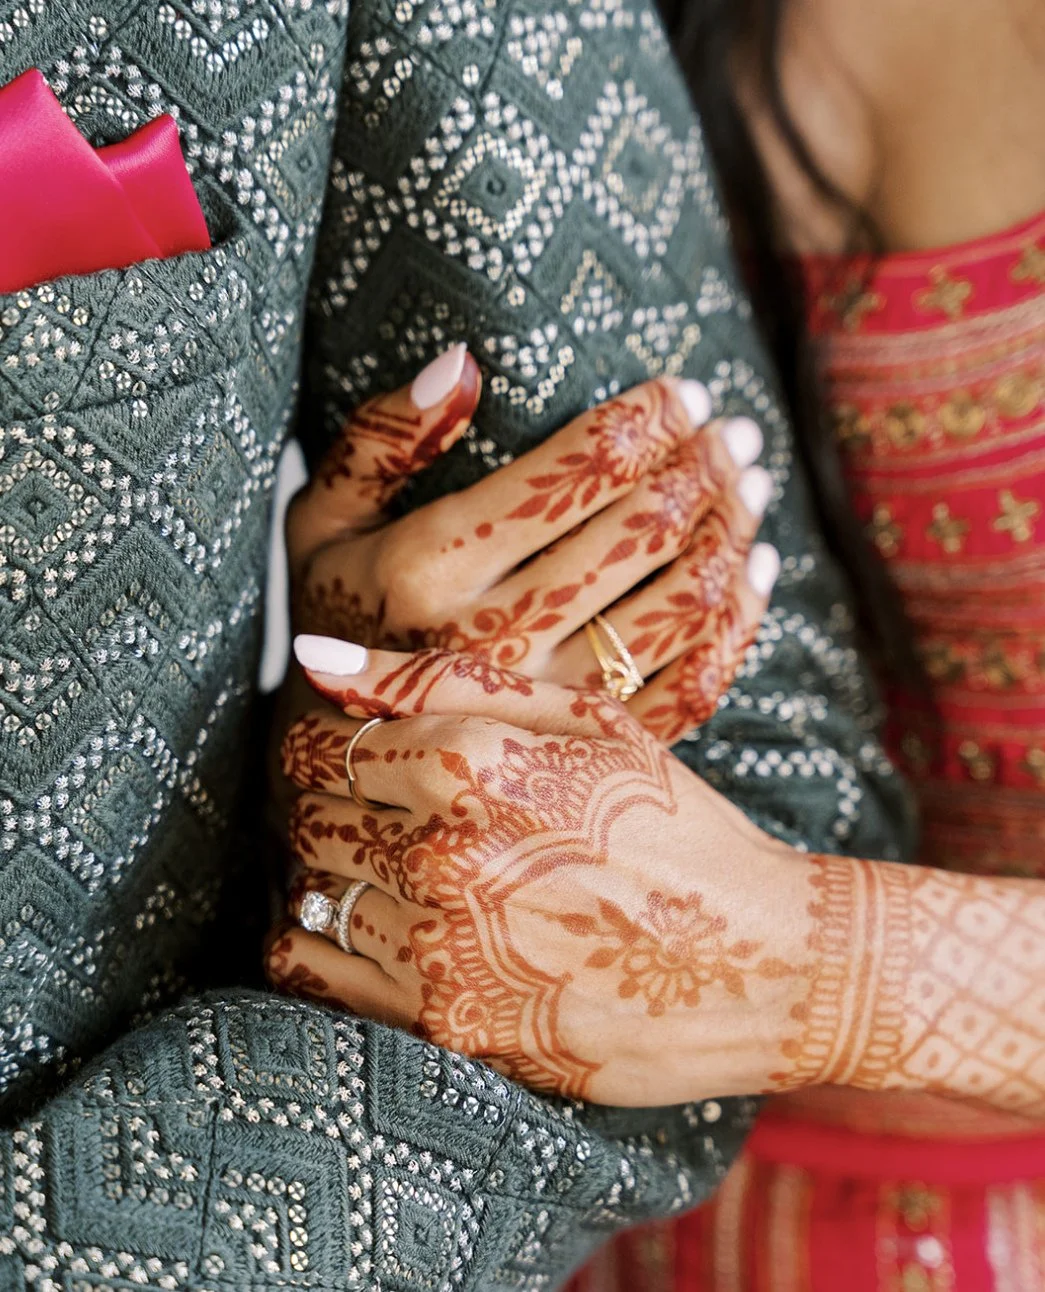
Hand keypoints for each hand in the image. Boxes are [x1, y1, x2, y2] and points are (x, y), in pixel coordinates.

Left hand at [268, 637, 817, 1105]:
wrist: (761, 963)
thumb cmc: (675, 826)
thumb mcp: (586, 721)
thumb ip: (441, 680)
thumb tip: (312, 655)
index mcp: (475, 765)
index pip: (326, 743)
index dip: (324, 743)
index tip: (349, 754)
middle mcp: (446, 854)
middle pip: (309, 816)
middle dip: (327, 804)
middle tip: (374, 810)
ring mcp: (443, 948)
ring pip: (311, 890)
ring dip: (335, 873)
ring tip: (392, 868)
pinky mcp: (449, 1026)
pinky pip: (317, 973)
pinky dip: (316, 943)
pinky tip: (363, 928)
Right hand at [285, 344, 778, 739]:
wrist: (348, 754)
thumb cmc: (339, 615)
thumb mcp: (322, 518)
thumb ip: (380, 439)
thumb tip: (464, 362)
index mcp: (430, 569)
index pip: (568, 474)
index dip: (641, 421)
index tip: (682, 391)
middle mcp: (493, 639)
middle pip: (634, 533)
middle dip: (700, 468)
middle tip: (736, 431)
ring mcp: (548, 702)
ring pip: (676, 605)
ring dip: (729, 533)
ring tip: (752, 485)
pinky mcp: (586, 744)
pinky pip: (689, 683)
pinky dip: (736, 623)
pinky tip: (755, 570)